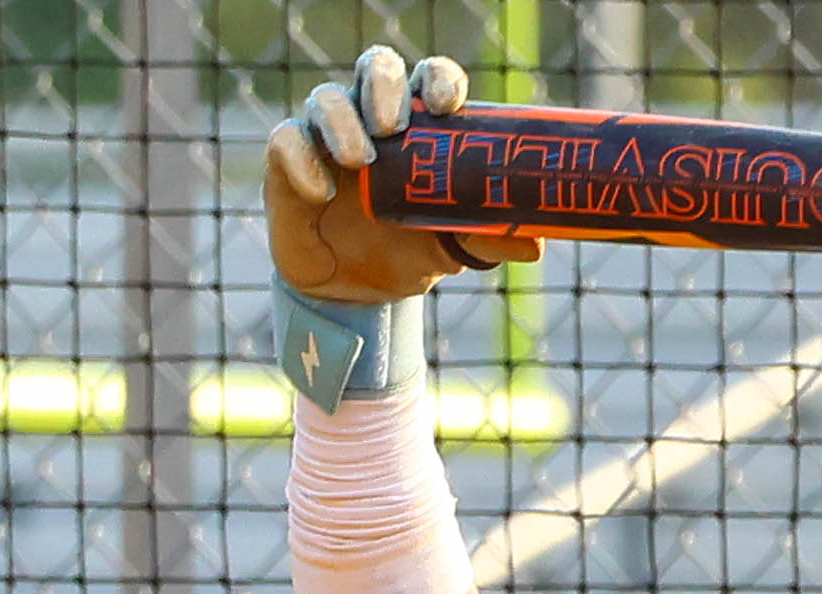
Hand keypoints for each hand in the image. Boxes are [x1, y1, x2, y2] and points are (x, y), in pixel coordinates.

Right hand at [264, 41, 541, 308]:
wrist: (360, 297)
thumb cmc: (410, 252)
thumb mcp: (454, 248)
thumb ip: (490, 239)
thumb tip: (534, 243)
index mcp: (417, 125)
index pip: (427, 80)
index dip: (437, 80)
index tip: (446, 105)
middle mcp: (371, 117)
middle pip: (374, 67)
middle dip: (383, 85)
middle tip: (391, 124)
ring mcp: (328, 135)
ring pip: (326, 98)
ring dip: (341, 121)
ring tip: (358, 162)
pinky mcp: (290, 161)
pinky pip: (286, 141)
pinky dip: (300, 160)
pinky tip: (319, 192)